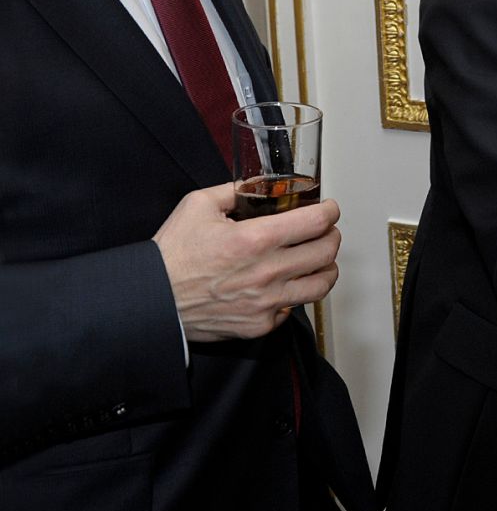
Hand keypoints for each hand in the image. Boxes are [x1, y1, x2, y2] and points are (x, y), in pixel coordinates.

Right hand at [152, 183, 342, 341]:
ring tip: (319, 259)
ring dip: (325, 268)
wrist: (150, 300)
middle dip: (331, 235)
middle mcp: (266, 272)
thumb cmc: (171, 256)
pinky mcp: (259, 325)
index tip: (328, 209)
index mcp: (255, 239)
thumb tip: (256, 185)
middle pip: (326, 252)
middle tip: (325, 231)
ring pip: (321, 284)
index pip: (316, 222)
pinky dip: (295, 296)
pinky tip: (287, 285)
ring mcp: (266, 302)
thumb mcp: (198, 206)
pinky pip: (293, 309)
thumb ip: (234, 190)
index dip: (329, 211)